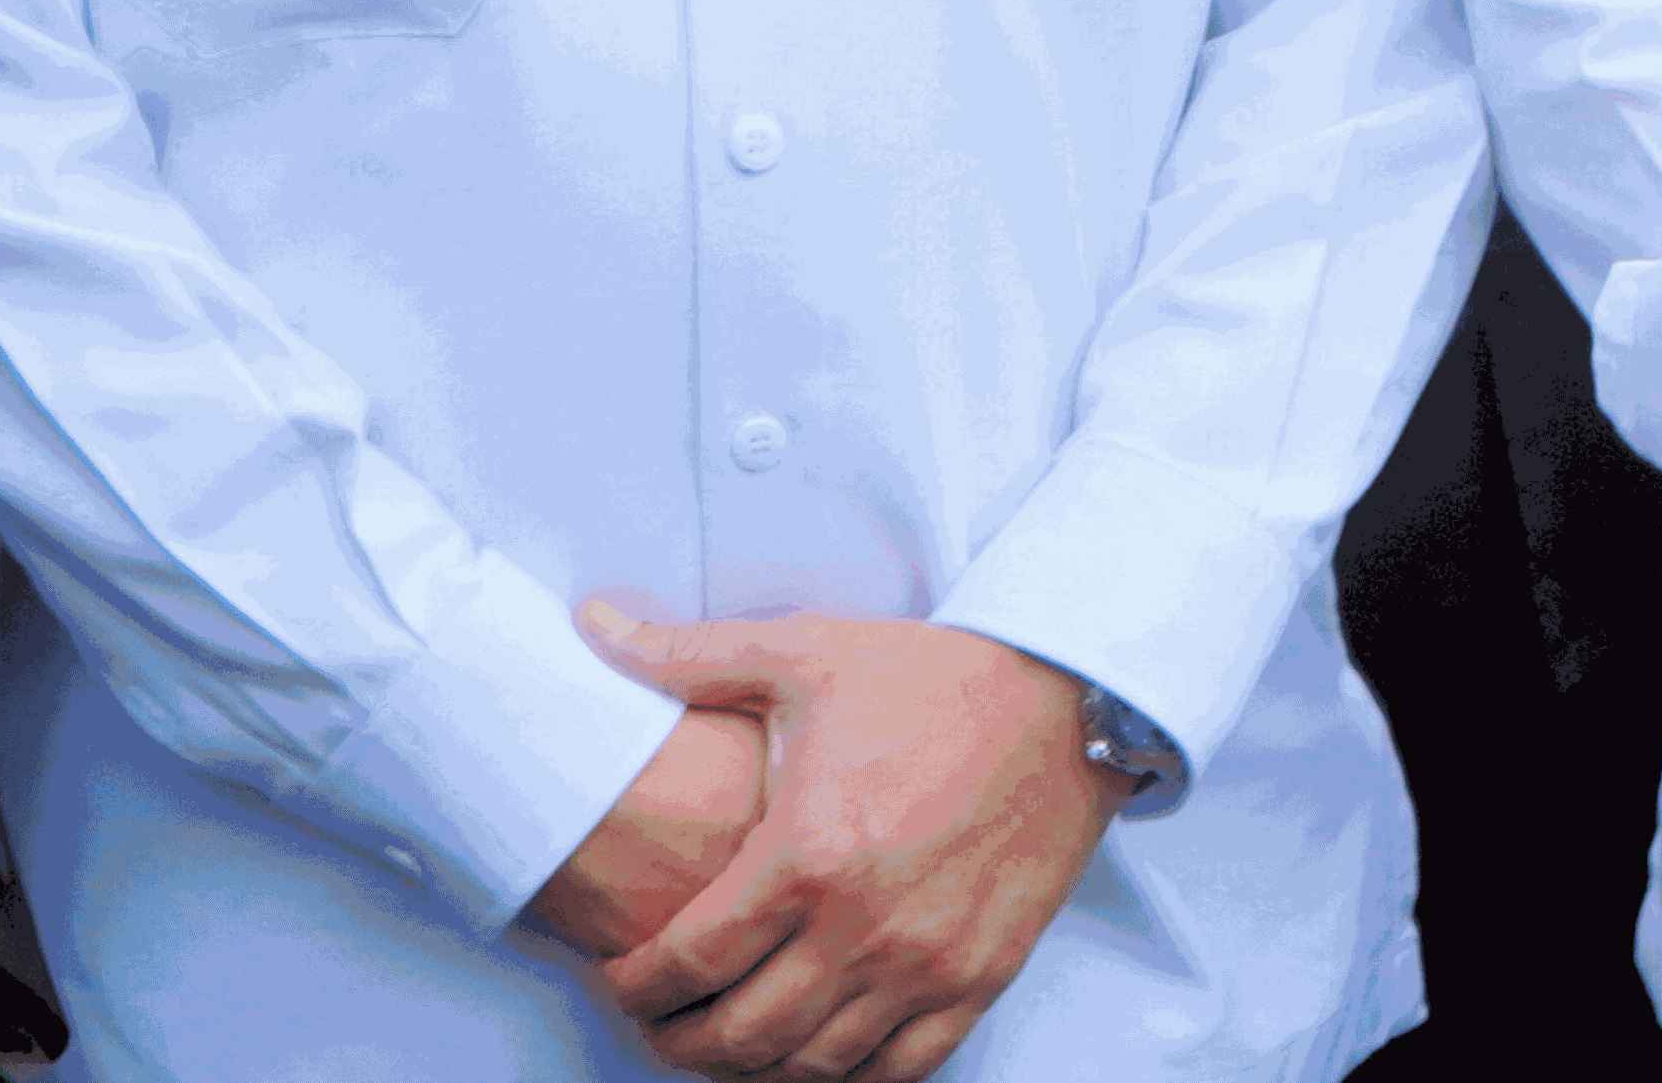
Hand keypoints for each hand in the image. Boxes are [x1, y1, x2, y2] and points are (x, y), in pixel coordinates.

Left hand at [571, 607, 1112, 1082]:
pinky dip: (849, 1075)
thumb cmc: (937, 677)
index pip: (687, 963)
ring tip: (733, 1038)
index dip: (635, 987)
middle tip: (663, 1020)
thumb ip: (688, 656)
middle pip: (739, 1035)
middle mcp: (862, 926)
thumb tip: (591, 624)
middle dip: (680, 1040)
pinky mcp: (981, 976)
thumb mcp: (805, 654)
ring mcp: (926, 962)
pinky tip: (823, 1049)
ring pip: (813, 1064)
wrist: (1071, 696)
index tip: (622, 978)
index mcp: (806, 855)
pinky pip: (900, 1068)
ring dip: (758, 1066)